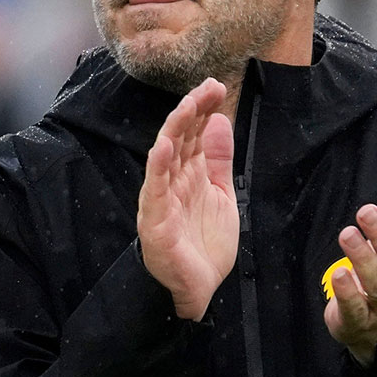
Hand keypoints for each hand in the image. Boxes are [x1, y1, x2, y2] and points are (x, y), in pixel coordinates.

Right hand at [137, 78, 235, 320]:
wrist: (198, 290)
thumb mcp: (220, 194)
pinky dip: (157, 168)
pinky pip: (155, 191)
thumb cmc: (204, 244)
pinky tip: (162, 147)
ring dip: (175, 131)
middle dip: (192, 112)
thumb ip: (218, 160)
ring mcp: (162, 200)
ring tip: (187, 106)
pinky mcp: (156, 221)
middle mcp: (173, 181)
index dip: (203, 109)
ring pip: (165, 158)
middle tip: (207, 87)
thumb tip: (219, 121)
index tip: (216, 87)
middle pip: (179, 139)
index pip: (194, 134)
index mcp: (190, 174)